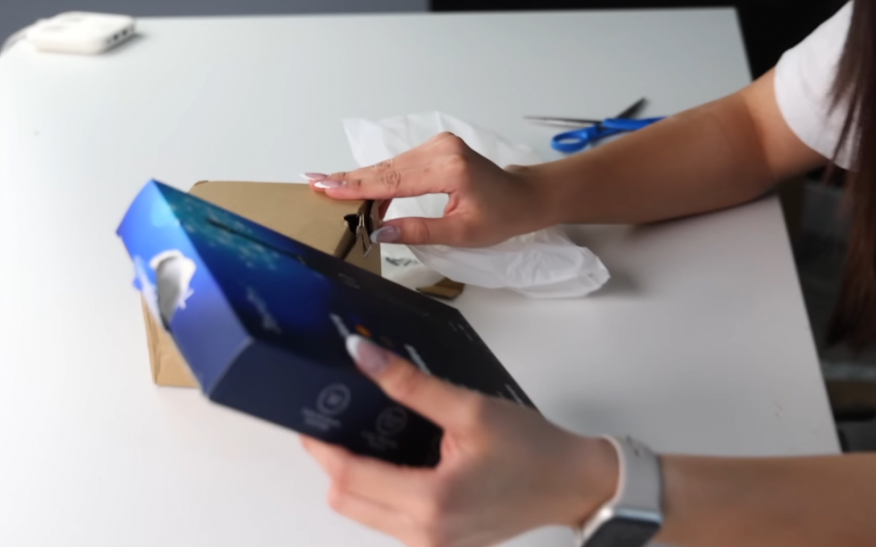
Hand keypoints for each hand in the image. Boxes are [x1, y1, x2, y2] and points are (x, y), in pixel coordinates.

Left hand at [302, 336, 617, 546]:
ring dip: (353, 480)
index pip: (350, 478)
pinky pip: (388, 521)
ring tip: (361, 437)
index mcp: (432, 502)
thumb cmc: (533, 450)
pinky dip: (377, 493)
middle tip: (331, 425)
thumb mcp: (469, 408)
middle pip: (347, 502)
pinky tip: (390, 461)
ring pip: (363, 514)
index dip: (322, 448)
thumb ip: (410, 384)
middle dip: (332, 464)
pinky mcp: (440, 544)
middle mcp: (426, 534)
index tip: (309, 421)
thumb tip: (363, 355)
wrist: (574, 485)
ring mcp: (432, 545)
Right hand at [303, 133, 552, 246]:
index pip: (393, 181)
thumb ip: (419, 231)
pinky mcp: (436, 147)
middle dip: (349, 179)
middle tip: (313, 181)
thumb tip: (380, 232)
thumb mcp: (461, 233)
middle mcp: (441, 149)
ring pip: (390, 165)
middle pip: (386, 168)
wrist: (524, 196)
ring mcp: (438, 144)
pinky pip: (400, 164)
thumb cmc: (500, 217)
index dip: (356, 186)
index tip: (325, 185)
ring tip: (329, 187)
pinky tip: (359, 187)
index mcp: (450, 169)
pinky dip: (380, 177)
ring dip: (362, 179)